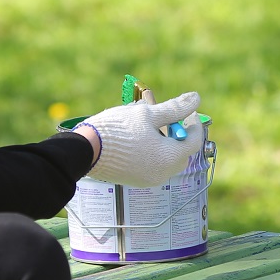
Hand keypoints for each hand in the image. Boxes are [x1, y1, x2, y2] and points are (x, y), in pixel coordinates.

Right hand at [78, 92, 199, 186]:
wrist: (84, 151)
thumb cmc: (118, 130)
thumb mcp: (149, 114)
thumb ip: (174, 108)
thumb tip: (195, 98)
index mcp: (169, 157)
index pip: (194, 141)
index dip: (194, 123)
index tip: (188, 110)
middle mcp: (162, 173)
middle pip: (182, 153)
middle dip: (179, 135)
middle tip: (170, 119)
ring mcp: (148, 179)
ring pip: (167, 160)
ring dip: (165, 143)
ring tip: (151, 126)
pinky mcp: (135, 180)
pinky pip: (153, 166)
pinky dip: (153, 152)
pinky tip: (140, 138)